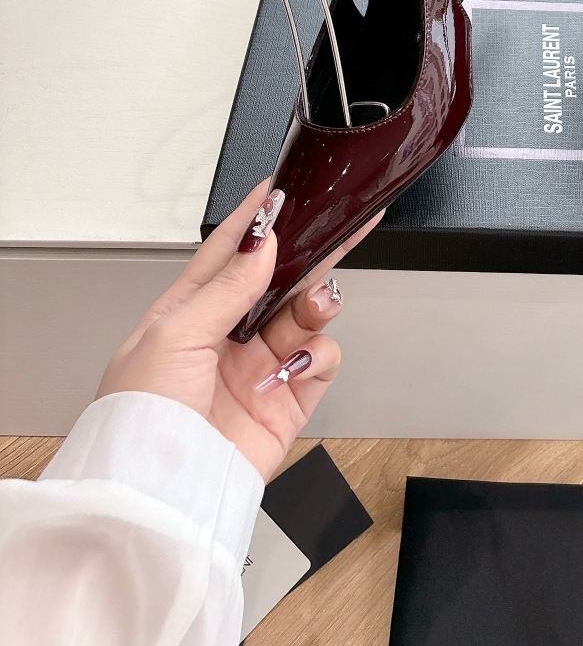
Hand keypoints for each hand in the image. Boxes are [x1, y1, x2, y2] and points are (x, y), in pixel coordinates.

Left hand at [96, 180, 380, 479]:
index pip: (227, 252)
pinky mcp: (285, 401)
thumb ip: (226, 286)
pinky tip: (299, 361)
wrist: (160, 496)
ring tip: (314, 305)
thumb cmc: (141, 420)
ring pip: (304, 314)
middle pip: (276, 280)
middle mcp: (224, 337)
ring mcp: (256, 368)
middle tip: (336, 227)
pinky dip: (318, 354)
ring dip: (315, 302)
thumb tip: (263, 242)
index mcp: (187, 313)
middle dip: (306, 253)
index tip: (281, 190)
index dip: (256, 220)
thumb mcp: (174, 335)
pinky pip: (319, 360)